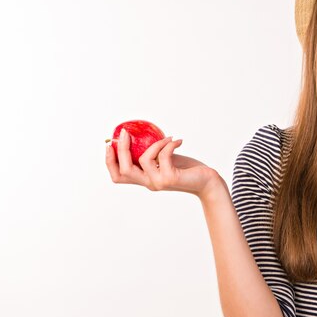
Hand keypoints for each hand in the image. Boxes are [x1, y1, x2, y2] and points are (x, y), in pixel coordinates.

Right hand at [105, 128, 224, 198]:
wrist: (206, 181)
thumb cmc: (187, 169)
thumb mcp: (165, 160)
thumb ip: (153, 153)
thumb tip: (139, 134)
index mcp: (144, 179)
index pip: (118, 176)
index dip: (110, 161)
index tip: (109, 144)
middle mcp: (149, 183)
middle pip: (124, 170)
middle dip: (121, 148)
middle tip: (126, 132)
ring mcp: (158, 182)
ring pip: (144, 159)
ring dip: (155, 143)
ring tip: (168, 138)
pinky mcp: (170, 178)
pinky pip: (163, 155)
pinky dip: (169, 144)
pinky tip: (178, 141)